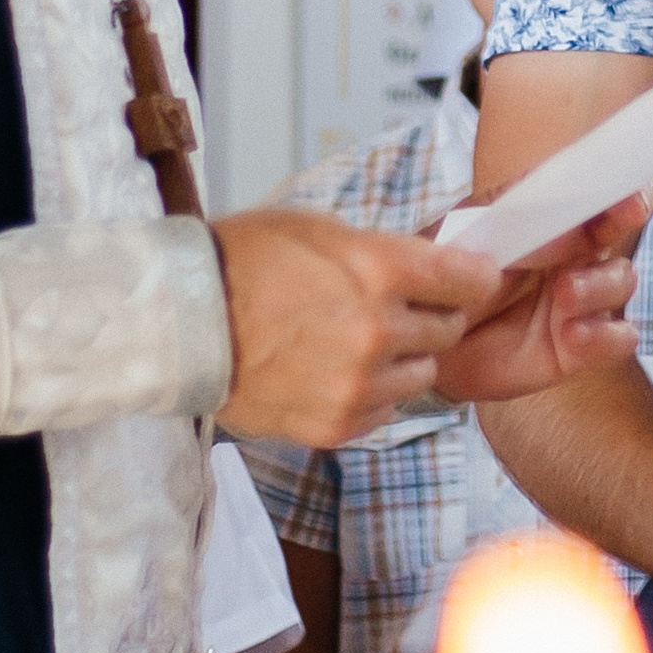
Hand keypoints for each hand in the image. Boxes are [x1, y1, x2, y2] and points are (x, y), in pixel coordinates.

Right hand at [214, 209, 497, 444]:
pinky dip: (373, 394)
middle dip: (432, 316)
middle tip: (399, 307)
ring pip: (423, 375)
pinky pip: (386, 411)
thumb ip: (384, 250)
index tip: (469, 279)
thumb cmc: (242, 262)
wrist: (179, 322)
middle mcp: (377, 332)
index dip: (473, 277)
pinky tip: (337, 372)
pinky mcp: (336, 424)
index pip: (470, 281)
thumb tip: (435, 266)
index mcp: (379, 271)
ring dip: (403, 359)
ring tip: (359, 342)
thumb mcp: (320, 228)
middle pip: (450, 330)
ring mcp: (358, 385)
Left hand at [429, 196, 649, 405]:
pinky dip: (605, 335)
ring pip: (622, 280)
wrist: (426, 346)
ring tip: (566, 293)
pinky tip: (572, 335)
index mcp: (547, 221)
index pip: (590, 191)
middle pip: (620, 229)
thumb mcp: (466, 239)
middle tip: (626, 211)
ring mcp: (579, 301)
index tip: (621, 181)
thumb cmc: (446, 282)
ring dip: (601, 283)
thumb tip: (558, 207)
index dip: (614, 181)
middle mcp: (571, 256)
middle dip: (628, 215)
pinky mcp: (580, 346)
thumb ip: (512, 219)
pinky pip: (619, 337)